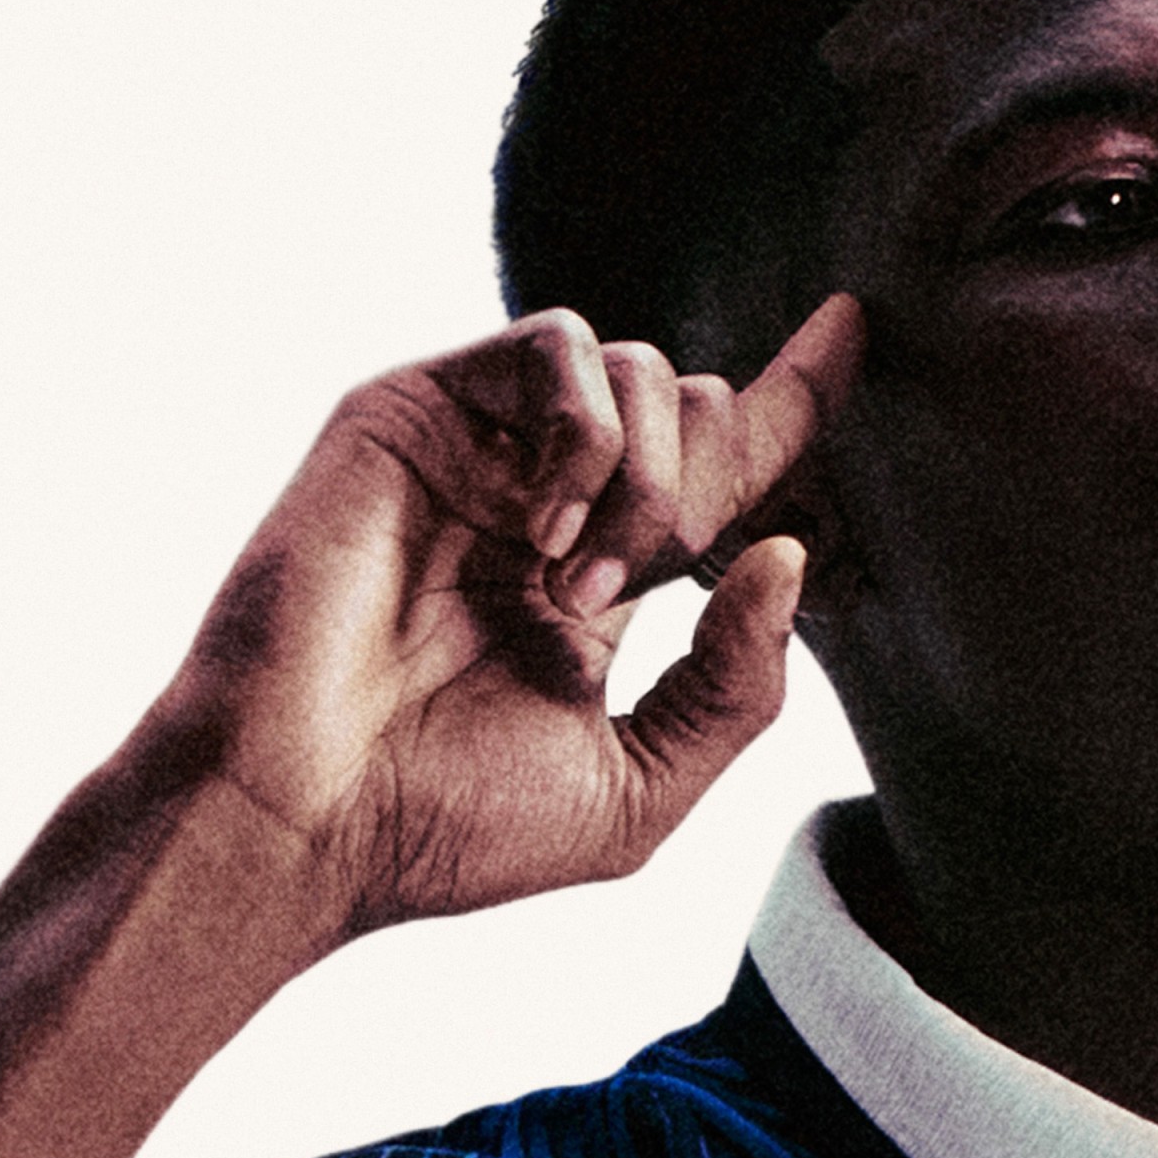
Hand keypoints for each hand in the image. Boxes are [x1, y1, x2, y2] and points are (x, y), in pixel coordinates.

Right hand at [140, 296, 863, 944]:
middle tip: (632, 597)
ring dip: (647, 482)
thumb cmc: (446, 827)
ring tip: (575, 589)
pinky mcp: (418, 409)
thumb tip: (789, 555)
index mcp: (609, 585)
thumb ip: (736, 687)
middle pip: (702, 410)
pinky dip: (587, 433)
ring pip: (645, 367)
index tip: (854, 331)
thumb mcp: (640, 789)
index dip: (797, 403)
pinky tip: (547, 532)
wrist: (303, 817)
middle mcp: (552, 505)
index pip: (728, 474)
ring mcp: (486, 453)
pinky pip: (556, 346)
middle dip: (710, 492)